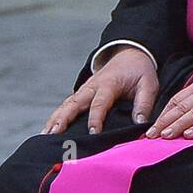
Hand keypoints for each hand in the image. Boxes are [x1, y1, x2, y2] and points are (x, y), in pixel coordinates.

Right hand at [42, 47, 157, 134]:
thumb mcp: (148, 84)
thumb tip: (140, 123)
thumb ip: (144, 103)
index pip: (100, 103)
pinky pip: (66, 107)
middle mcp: (91, 87)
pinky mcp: (81, 95)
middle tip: (53, 135)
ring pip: (66, 105)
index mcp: (108, 84)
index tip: (93, 133)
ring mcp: (84, 91)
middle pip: (74, 103)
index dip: (96, 118)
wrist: (130, 55)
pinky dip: (56, 118)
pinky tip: (48, 132)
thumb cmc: (139, 72)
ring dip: (55, 120)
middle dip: (63, 119)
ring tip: (44, 136)